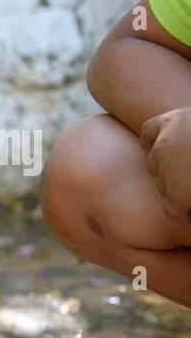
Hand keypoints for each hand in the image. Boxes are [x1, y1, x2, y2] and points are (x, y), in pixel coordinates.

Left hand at [139, 107, 190, 223]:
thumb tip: (187, 154)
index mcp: (175, 121)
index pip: (149, 131)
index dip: (151, 142)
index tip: (152, 148)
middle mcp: (164, 144)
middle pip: (155, 162)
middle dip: (171, 171)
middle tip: (190, 178)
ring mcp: (167, 170)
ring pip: (163, 186)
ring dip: (178, 191)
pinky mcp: (177, 195)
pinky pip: (174, 211)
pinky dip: (183, 216)